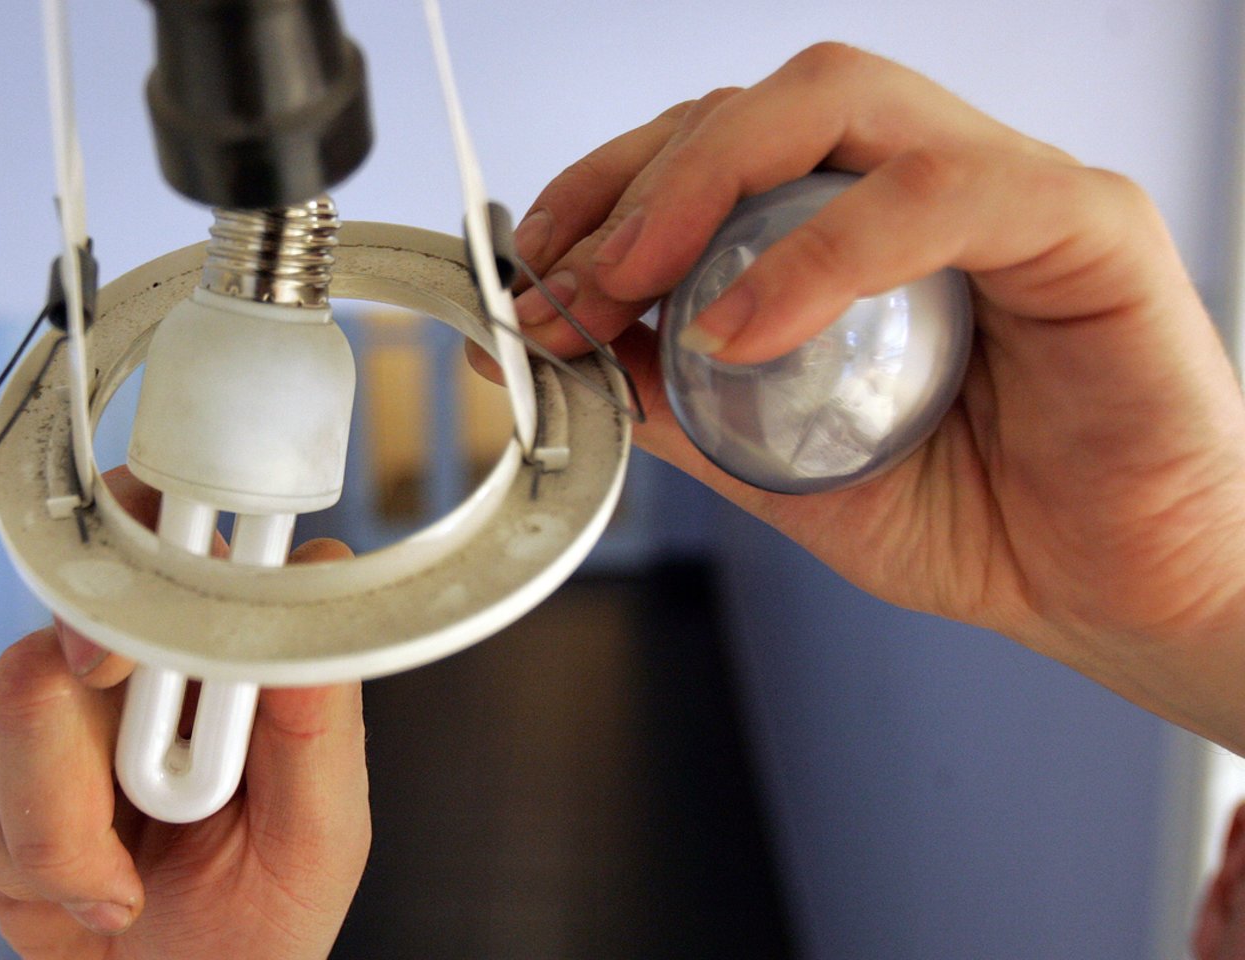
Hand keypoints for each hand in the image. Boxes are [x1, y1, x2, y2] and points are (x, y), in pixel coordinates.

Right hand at [0, 468, 368, 959]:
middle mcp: (121, 659)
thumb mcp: (318, 831)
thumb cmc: (258, 922)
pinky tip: (47, 876)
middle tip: (131, 860)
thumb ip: (316, 713)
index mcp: (213, 652)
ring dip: (33, 847)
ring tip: (106, 880)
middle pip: (40, 657)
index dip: (115, 581)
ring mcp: (37, 705)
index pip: (151, 529)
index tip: (111, 671)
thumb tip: (319, 575)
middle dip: (69, 798)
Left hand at [497, 44, 1244, 749]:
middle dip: (637, 180)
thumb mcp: (787, 468)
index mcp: (862, 227)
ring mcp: (1009, 191)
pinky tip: (743, 330)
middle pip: (763, 104)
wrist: (1112, 596)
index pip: (723, 149)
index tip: (539, 269)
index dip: (613, 191)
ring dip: (703, 185)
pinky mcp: (1086, 226)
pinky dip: (823, 251)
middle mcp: (928, 186)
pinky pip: (942, 193)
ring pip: (840, 102)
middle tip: (566, 278)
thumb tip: (577, 354)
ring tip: (630, 286)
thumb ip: (689, 407)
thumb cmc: (979, 521)